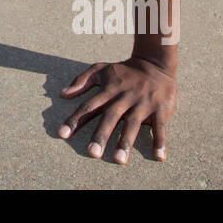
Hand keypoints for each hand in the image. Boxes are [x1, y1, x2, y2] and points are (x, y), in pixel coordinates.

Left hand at [57, 56, 176, 163]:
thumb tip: (62, 94)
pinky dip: (160, 141)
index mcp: (108, 90)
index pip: (88, 106)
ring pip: (132, 124)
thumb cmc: (124, 70)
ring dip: (125, 142)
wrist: (155, 62)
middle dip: (101, 135)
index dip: (75, 120)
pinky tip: (159, 156)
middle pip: (110, 117)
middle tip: (92, 153)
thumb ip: (81, 81)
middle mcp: (123, 98)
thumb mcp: (100, 69)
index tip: (62, 134)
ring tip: (119, 160)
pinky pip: (160, 127)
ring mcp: (142, 104)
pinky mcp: (159, 109)